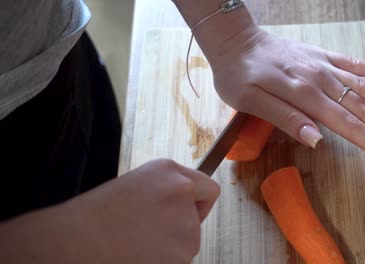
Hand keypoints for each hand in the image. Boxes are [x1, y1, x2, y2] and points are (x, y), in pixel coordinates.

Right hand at [0, 159, 219, 263]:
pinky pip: (178, 261)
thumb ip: (167, 189)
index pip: (209, 189)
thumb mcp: (136, 185)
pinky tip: (137, 255)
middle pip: (196, 219)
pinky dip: (164, 262)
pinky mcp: (181, 255)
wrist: (75, 242)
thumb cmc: (96, 215)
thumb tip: (185, 204)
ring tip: (136, 244)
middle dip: (179, 227)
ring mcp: (185, 225)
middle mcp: (183, 193)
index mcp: (170, 171)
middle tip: (146, 232)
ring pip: (187, 243)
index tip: (188, 211)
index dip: (197, 203)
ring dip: (170, 247)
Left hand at [208, 26, 364, 163]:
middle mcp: (320, 79)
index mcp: (304, 95)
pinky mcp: (321, 56)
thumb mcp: (251, 101)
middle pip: (363, 107)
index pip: (346, 124)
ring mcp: (323, 65)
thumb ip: (285, 117)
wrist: (234, 41)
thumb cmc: (237, 75)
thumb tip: (317, 139)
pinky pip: (353, 62)